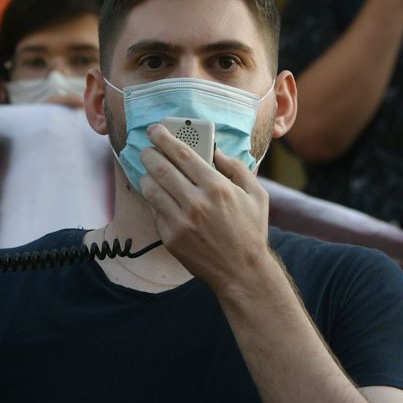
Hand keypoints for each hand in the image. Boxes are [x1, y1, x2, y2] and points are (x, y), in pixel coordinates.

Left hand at [137, 124, 275, 294]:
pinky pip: (154, 211)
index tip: (155, 130)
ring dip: (145, 175)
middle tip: (145, 148)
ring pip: (151, 189)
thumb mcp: (256, 195)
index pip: (182, 153)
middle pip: (161, 168)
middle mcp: (196, 202)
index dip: (165, 138)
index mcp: (217, 186)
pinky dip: (153, 200)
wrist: (242, 272)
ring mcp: (181, 221)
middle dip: (149, 153)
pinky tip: (156, 196)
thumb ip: (237, 168)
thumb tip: (217, 152)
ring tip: (148, 171)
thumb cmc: (251, 231)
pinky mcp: (171, 238)